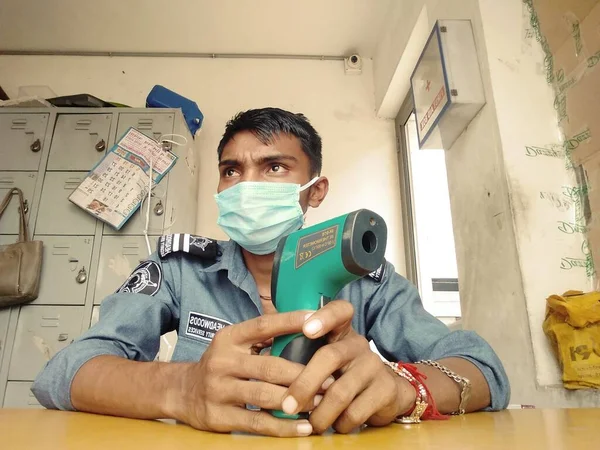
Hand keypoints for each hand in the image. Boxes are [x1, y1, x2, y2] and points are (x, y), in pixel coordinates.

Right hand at [174, 311, 325, 436]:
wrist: (181, 392)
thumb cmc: (220, 365)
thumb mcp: (233, 344)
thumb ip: (262, 337)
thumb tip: (302, 325)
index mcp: (229, 338)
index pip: (263, 326)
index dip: (290, 322)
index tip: (316, 320)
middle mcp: (222, 361)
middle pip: (270, 366)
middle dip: (303, 374)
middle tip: (330, 380)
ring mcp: (219, 390)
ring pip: (265, 396)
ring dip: (297, 400)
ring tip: (321, 403)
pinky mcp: (219, 416)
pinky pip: (257, 422)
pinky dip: (283, 427)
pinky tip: (303, 427)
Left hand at [281, 300, 416, 433]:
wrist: (388, 392)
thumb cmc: (343, 372)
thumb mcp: (327, 354)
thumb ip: (301, 350)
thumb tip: (262, 356)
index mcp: (342, 331)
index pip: (338, 311)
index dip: (324, 317)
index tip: (306, 330)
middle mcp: (358, 344)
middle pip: (329, 357)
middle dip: (304, 384)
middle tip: (287, 405)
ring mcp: (373, 366)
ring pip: (340, 392)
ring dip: (319, 413)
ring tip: (309, 424)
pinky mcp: (385, 390)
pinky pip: (355, 412)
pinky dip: (339, 424)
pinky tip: (334, 426)